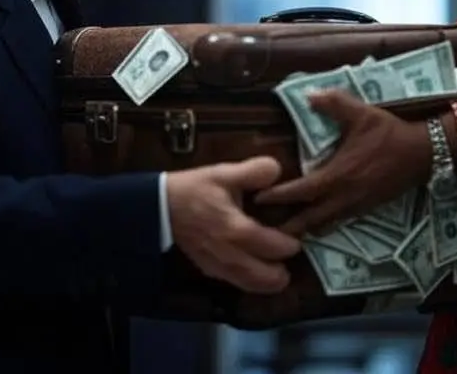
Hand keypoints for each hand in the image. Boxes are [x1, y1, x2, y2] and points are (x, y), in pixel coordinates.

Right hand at [165, 156, 300, 293]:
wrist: (160, 208)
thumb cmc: (195, 189)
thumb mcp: (224, 172)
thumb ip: (254, 171)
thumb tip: (278, 171)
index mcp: (236, 229)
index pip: (273, 247)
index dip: (290, 245)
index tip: (296, 237)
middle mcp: (229, 254)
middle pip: (265, 277)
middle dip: (282, 272)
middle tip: (289, 259)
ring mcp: (218, 267)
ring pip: (251, 286)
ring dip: (268, 282)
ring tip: (279, 271)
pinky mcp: (209, 271)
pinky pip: (236, 284)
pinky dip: (251, 282)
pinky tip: (256, 271)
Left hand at [253, 89, 431, 236]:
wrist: (423, 154)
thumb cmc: (389, 134)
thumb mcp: (362, 114)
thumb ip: (334, 103)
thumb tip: (309, 95)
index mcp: (338, 175)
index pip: (301, 191)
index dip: (278, 196)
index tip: (257, 199)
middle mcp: (344, 197)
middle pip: (308, 219)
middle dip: (286, 226)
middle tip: (263, 231)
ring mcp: (356, 207)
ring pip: (324, 225)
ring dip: (304, 229)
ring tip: (285, 232)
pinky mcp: (366, 210)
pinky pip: (338, 223)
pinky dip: (322, 226)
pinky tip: (315, 224)